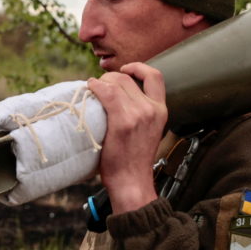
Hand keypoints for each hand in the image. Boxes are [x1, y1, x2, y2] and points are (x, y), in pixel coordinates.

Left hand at [87, 61, 167, 213]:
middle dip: (110, 77)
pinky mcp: (123, 122)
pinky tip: (89, 89)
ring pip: (116, 82)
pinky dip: (96, 87)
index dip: (139, 67)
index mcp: (161, 110)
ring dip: (101, 82)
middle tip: (99, 86)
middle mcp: (152, 109)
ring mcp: (138, 115)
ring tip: (93, 89)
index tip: (126, 69)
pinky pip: (107, 93)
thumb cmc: (133, 160)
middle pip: (128, 78)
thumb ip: (140, 112)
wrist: (131, 182)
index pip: (155, 76)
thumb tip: (119, 96)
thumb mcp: (148, 131)